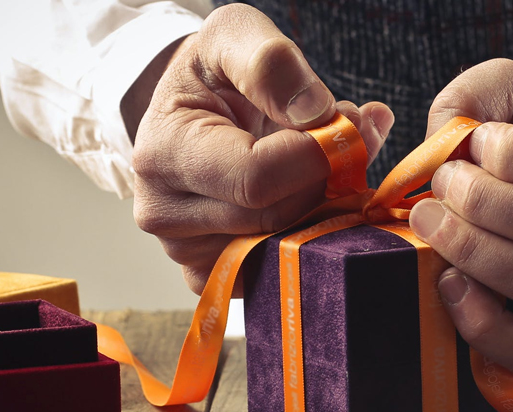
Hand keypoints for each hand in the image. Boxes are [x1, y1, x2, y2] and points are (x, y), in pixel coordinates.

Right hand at [128, 4, 393, 293]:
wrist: (188, 110)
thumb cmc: (212, 73)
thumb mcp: (234, 37)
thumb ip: (272, 64)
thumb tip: (315, 113)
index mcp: (165, 154)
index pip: (258, 177)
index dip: (317, 155)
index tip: (346, 123)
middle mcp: (165, 215)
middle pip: (278, 217)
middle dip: (327, 178)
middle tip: (348, 138)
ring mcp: (187, 253)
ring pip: (286, 246)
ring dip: (325, 206)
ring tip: (326, 162)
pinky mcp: (213, 274)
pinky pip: (279, 270)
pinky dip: (310, 236)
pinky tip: (310, 198)